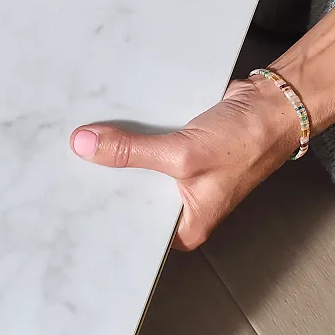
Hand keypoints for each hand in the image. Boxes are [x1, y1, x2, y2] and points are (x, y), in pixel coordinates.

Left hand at [70, 75, 303, 249]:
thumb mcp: (183, 154)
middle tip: (62, 169)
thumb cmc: (245, 142)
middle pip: (131, 197)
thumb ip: (132, 152)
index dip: (102, 217)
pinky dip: (130, 134)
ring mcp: (180, 176)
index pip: (133, 230)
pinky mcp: (179, 147)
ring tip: (74, 145)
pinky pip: (146, 144)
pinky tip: (102, 125)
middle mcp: (181, 206)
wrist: (272, 104)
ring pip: (136, 168)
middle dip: (104, 182)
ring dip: (114, 154)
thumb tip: (84, 145)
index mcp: (185, 226)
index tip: (65, 204)